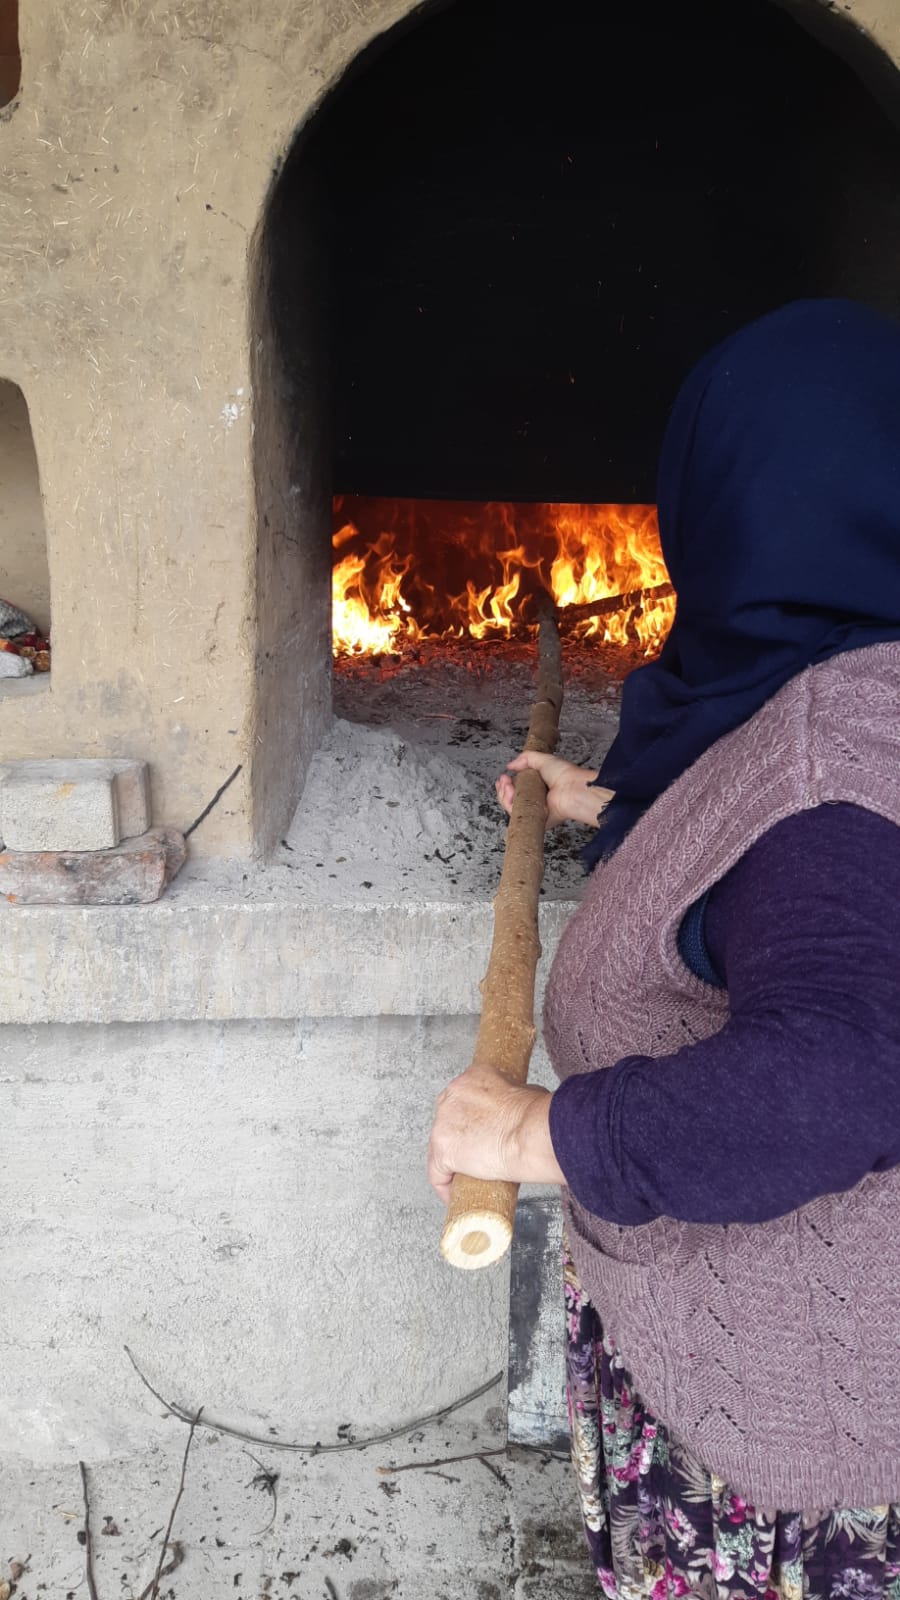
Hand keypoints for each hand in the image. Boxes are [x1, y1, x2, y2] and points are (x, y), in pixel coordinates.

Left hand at [428, 1062, 565, 1204]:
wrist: (531, 1135)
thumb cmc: (536, 1116)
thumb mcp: (525, 1093)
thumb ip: (513, 1099)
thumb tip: (519, 1112)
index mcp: (470, 1080)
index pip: (460, 1101)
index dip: (468, 1120)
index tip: (476, 1132)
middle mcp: (451, 1096)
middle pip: (445, 1122)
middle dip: (458, 1139)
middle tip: (476, 1155)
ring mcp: (443, 1123)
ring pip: (439, 1148)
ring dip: (452, 1163)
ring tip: (468, 1177)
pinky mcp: (443, 1150)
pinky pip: (438, 1174)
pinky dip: (445, 1186)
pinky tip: (455, 1194)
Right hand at [495, 750, 612, 828]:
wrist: (572, 788)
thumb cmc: (564, 775)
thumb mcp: (543, 759)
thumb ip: (526, 759)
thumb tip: (511, 765)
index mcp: (539, 786)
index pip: (517, 788)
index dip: (507, 783)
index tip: (504, 777)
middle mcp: (536, 799)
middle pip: (511, 798)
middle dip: (503, 789)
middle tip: (504, 780)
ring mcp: (535, 810)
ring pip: (511, 807)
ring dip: (504, 795)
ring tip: (507, 786)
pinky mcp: (536, 820)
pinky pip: (517, 816)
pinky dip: (510, 805)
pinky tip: (509, 794)